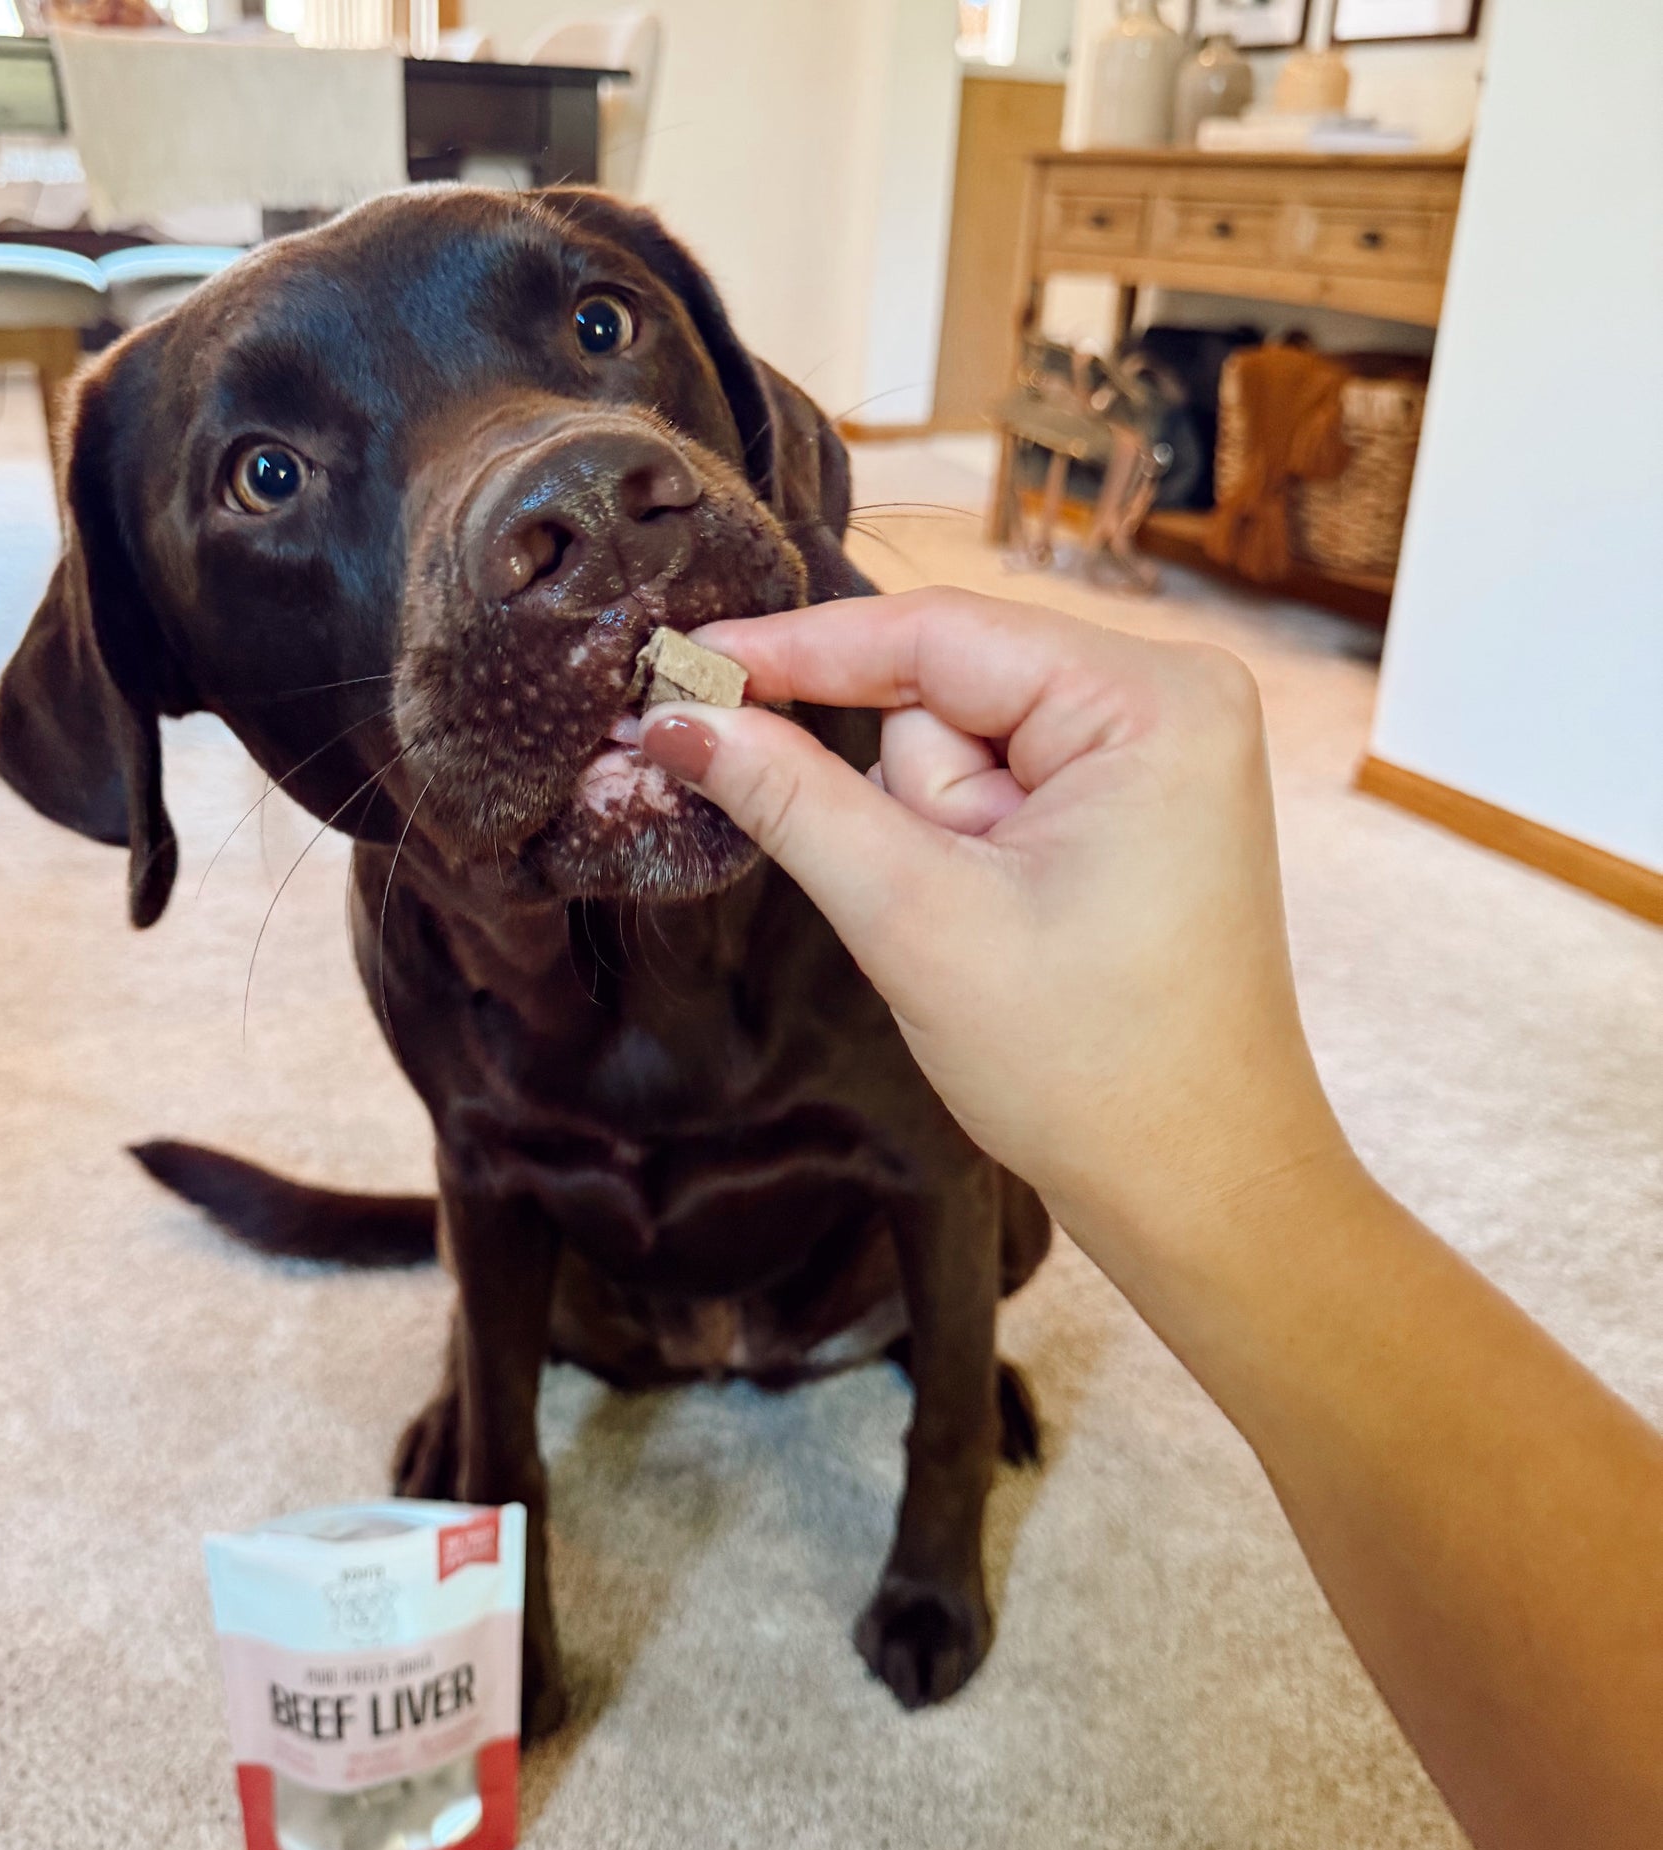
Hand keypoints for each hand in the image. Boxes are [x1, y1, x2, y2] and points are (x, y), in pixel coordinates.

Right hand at [639, 588, 1350, 1248]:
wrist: (1196, 1184)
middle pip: (948, 691)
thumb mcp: (916, 919)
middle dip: (907, 797)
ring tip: (987, 931)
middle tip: (937, 901)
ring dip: (935, 838)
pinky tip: (997, 923)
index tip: (686, 661)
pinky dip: (960, 849)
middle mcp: (1169, 697)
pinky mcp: (1133, 806)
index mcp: (1148, 700)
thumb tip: (685, 718)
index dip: (796, 648)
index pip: (935, 632)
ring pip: (962, 747)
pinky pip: (997, 786)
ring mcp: (1156, 753)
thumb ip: (793, 800)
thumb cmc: (1089, 1067)